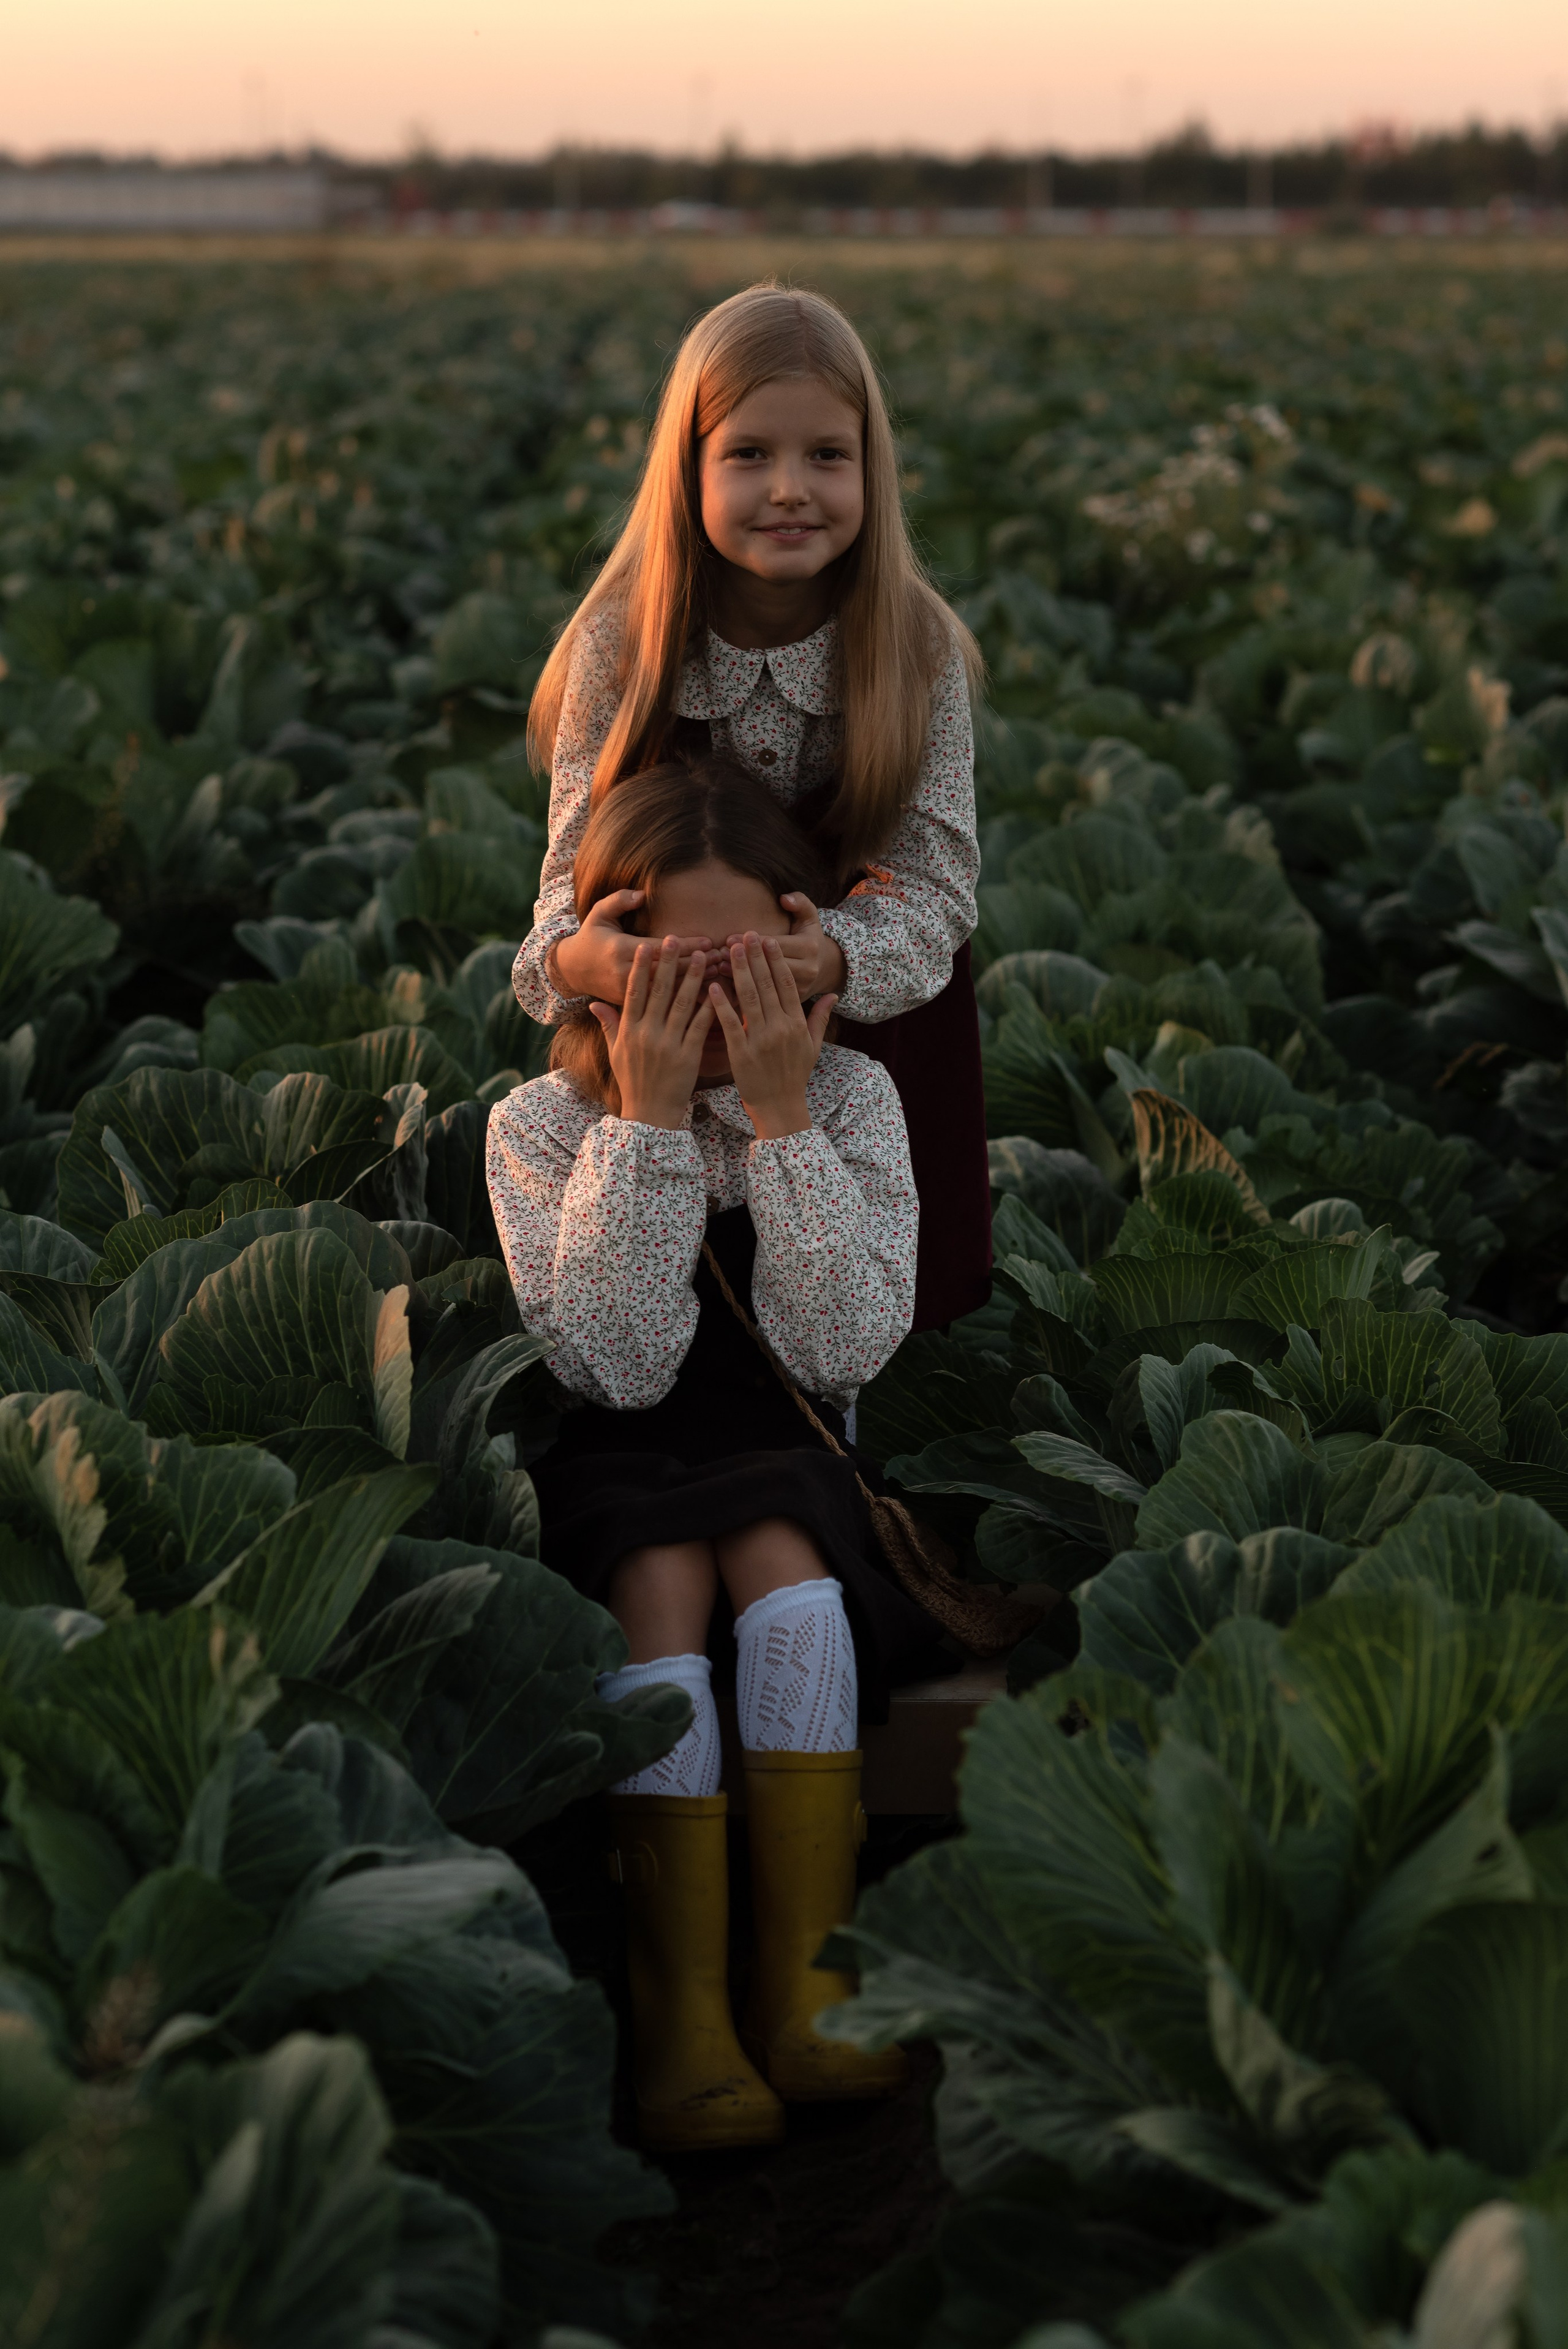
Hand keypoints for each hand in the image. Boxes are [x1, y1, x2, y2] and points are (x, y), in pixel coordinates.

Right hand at [553, 890, 711, 1001]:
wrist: (572, 971)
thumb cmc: (591, 938)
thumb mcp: (598, 914)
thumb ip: (619, 901)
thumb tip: (642, 894)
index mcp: (620, 950)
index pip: (659, 949)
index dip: (684, 946)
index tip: (707, 942)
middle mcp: (624, 974)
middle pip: (667, 971)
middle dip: (695, 964)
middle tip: (720, 957)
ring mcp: (627, 993)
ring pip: (666, 990)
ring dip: (693, 982)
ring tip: (718, 972)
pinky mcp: (629, 1005)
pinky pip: (659, 1004)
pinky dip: (681, 1000)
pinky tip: (703, 994)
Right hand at [592, 938, 713, 1130]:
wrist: (650, 1114)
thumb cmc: (633, 1082)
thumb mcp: (615, 1053)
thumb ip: (608, 1025)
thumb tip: (594, 1004)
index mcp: (629, 1030)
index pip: (634, 991)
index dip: (641, 967)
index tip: (647, 945)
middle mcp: (647, 1033)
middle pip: (659, 991)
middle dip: (667, 963)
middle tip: (675, 938)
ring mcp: (668, 1044)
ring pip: (683, 1003)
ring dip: (693, 977)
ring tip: (703, 955)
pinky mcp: (688, 1055)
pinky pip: (701, 1026)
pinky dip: (710, 1006)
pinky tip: (718, 988)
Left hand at [708, 932, 835, 1140]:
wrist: (780, 1108)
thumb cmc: (794, 1076)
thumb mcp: (813, 1047)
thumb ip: (820, 1017)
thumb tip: (834, 994)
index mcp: (796, 1024)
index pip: (786, 984)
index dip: (776, 960)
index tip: (768, 939)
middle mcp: (780, 1028)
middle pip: (767, 985)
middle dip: (756, 957)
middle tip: (746, 933)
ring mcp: (760, 1040)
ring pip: (749, 998)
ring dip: (739, 971)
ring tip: (730, 949)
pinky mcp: (741, 1053)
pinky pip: (730, 1023)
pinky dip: (722, 1004)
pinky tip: (713, 985)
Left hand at [727, 894, 845, 1002]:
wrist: (825, 969)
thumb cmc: (809, 939)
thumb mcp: (810, 918)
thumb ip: (800, 903)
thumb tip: (784, 898)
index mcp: (810, 948)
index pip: (776, 945)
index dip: (752, 942)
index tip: (729, 938)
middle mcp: (808, 971)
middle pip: (770, 966)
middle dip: (744, 959)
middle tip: (722, 953)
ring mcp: (801, 990)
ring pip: (768, 985)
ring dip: (742, 976)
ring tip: (721, 967)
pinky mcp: (794, 1004)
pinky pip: (768, 999)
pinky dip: (748, 992)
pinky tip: (730, 985)